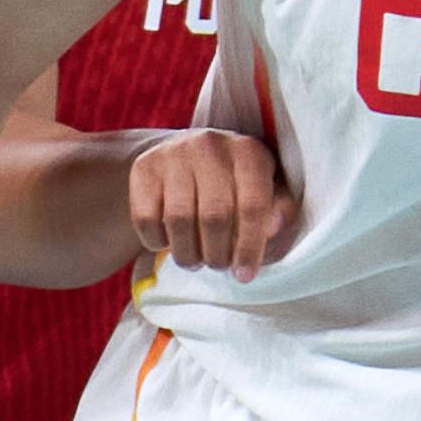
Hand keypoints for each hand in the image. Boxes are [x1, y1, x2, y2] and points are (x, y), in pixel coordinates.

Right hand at [130, 129, 293, 277]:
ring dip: (187, 253)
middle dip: (217, 253)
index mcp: (248, 151)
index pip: (252, 206)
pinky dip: (157, 241)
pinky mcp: (144, 167)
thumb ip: (276, 210)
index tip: (244, 275)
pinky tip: (168, 242)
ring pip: (178, 220)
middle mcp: (210, 146)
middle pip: (214, 216)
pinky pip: (146, 218)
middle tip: (217, 265)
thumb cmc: (233, 182)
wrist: (186, 153)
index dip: (249, 247)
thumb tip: (270, 229)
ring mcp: (173, 154)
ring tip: (194, 260)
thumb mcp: (265, 189)